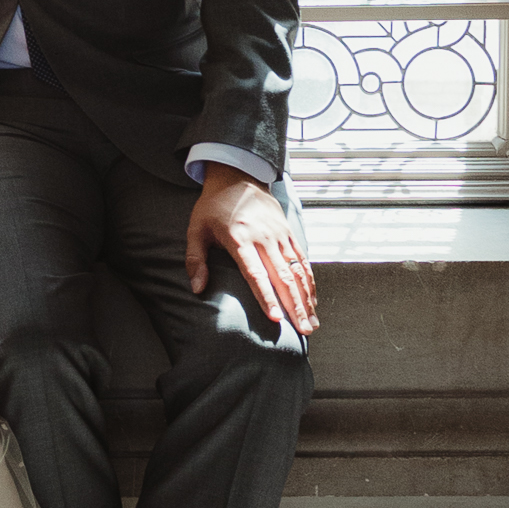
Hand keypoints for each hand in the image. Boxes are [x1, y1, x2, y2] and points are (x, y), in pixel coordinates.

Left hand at [184, 169, 318, 340]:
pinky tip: (313, 301)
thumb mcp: (196, 229)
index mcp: (239, 239)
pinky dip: (309, 282)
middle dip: (294, 307)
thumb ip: (196, 260)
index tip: (276, 319)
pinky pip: (302, 260)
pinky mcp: (288, 232)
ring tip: (312, 324)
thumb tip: (197, 289)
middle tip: (304, 331)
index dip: (266, 297)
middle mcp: (263, 238)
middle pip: (282, 277)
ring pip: (297, 271)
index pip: (255, 274)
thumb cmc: (213, 206)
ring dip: (306, 299)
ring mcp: (279, 235)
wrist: (237, 175)